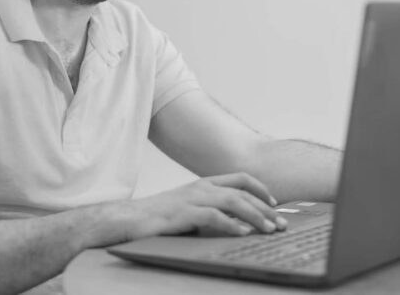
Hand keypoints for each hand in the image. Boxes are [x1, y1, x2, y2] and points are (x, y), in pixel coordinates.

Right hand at [125, 172, 286, 239]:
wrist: (132, 217)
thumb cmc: (163, 216)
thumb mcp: (192, 207)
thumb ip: (213, 209)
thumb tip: (241, 221)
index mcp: (204, 183)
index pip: (239, 178)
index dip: (260, 188)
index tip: (274, 203)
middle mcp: (201, 187)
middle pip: (241, 191)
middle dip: (265, 206)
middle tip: (280, 223)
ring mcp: (192, 198)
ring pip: (232, 201)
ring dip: (254, 215)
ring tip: (268, 229)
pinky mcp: (183, 213)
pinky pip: (212, 216)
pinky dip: (230, 224)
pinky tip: (242, 233)